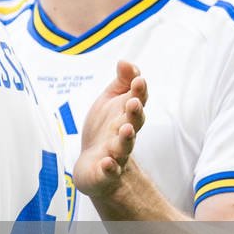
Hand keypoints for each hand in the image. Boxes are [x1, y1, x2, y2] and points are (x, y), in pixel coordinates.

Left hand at [72, 60, 148, 201]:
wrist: (95, 165)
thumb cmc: (105, 129)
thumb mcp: (112, 101)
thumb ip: (121, 82)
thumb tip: (125, 61)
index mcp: (127, 115)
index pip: (137, 101)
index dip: (138, 91)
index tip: (138, 79)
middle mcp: (125, 134)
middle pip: (134, 123)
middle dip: (135, 113)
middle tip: (133, 102)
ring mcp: (117, 154)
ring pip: (124, 146)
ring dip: (127, 138)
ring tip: (126, 130)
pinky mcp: (105, 172)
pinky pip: (109, 170)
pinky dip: (109, 167)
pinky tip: (107, 162)